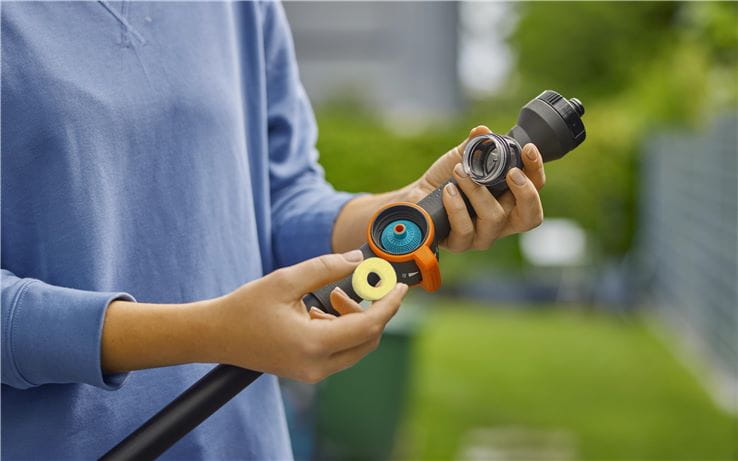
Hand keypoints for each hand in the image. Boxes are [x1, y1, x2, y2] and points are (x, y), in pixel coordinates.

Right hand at [210, 250, 407, 382]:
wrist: (216, 335)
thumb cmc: (246, 307)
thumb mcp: (287, 279)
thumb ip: (326, 268)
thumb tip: (359, 260)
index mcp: (313, 345)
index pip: (369, 326)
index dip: (390, 304)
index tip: (401, 286)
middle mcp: (317, 366)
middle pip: (368, 340)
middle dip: (372, 310)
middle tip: (364, 285)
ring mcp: (312, 373)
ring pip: (355, 347)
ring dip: (354, 319)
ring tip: (332, 295)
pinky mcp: (308, 371)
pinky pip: (339, 351)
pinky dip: (340, 328)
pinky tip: (320, 310)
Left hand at [404, 126, 545, 251]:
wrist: (415, 198)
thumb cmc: (444, 180)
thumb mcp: (461, 158)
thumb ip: (475, 145)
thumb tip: (483, 131)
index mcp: (508, 201)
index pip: (535, 189)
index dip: (536, 170)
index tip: (527, 149)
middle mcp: (500, 221)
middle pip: (530, 217)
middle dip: (525, 193)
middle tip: (511, 172)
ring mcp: (481, 236)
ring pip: (494, 218)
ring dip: (478, 191)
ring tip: (460, 172)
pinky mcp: (458, 243)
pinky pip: (464, 229)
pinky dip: (456, 206)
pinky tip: (448, 190)